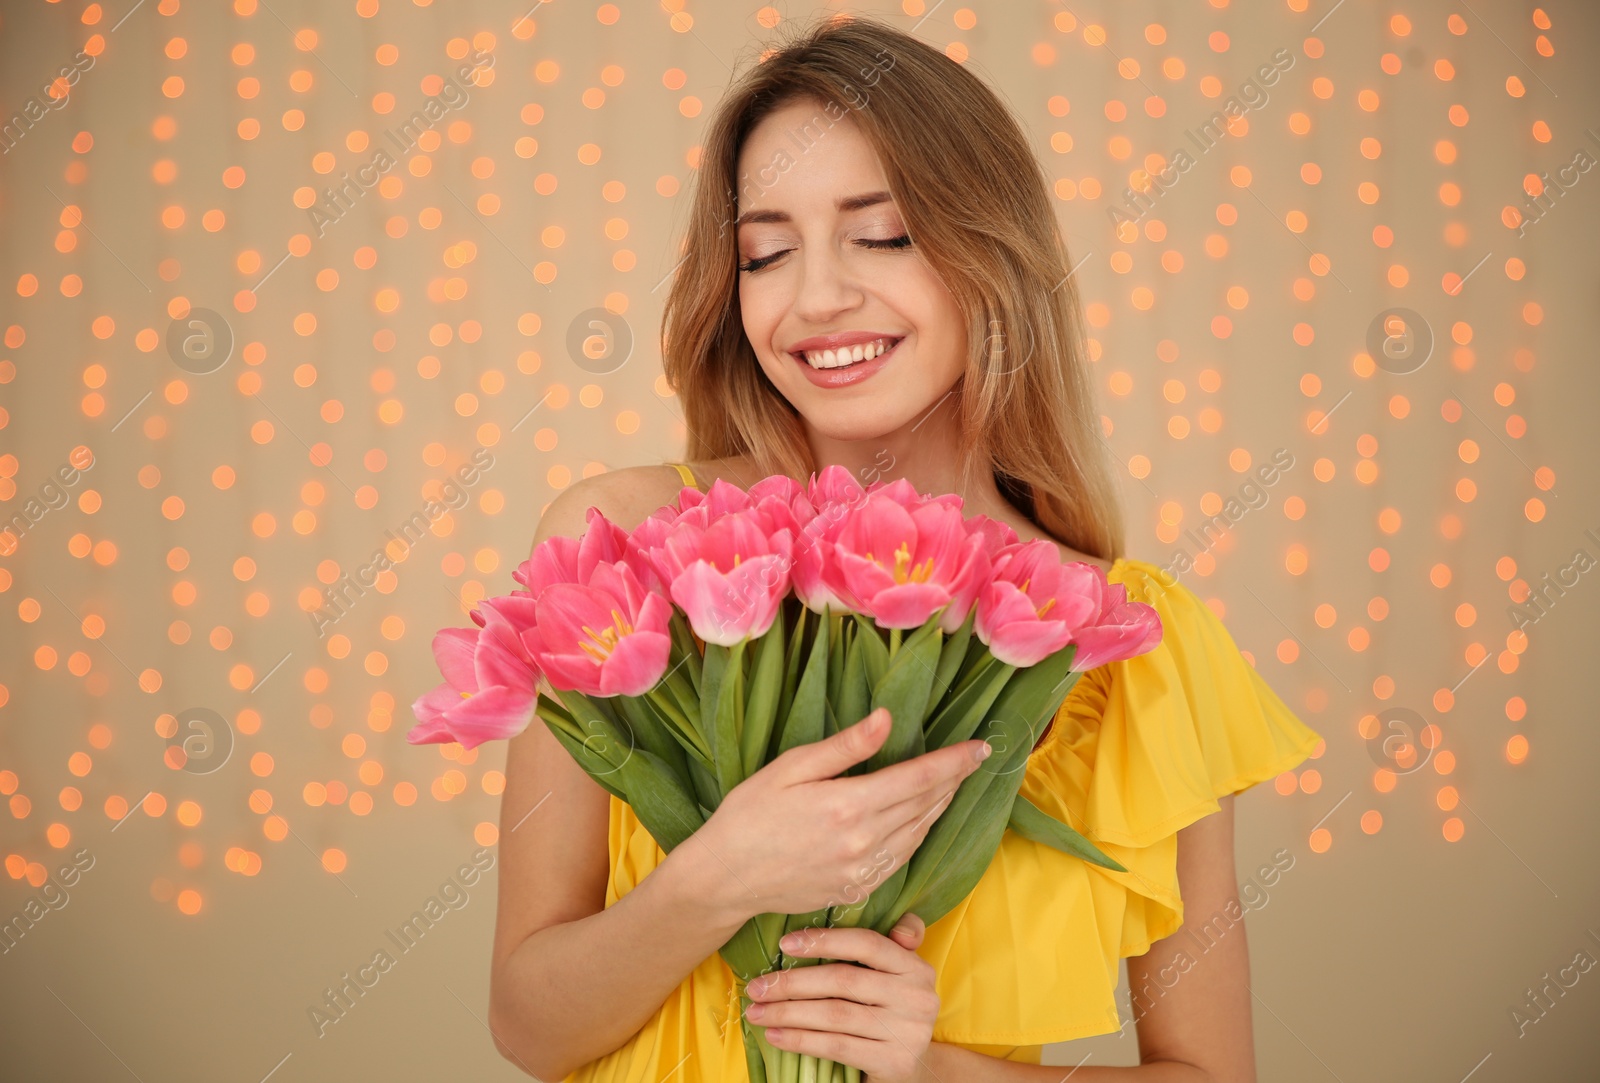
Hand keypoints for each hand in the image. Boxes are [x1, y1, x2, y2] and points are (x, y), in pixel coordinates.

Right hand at [697, 707, 990, 920]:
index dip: (954, 762)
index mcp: (848, 805)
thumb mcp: (790, 768)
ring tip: (952, 784)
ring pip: (919, 834)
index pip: (919, 778)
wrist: (725, 877)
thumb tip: (887, 719)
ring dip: (939, 807)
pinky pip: (901, 859)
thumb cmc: (749, 813)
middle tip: (972, 760)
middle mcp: (863, 842)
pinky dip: (918, 835)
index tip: (981, 747)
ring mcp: (862, 871)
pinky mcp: (857, 890)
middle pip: (925, 805)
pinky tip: (919, 820)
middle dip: (953, 780)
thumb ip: (845, 747)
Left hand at [744, 913, 939, 1082]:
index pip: (867, 943)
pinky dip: (800, 1040)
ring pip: (834, 1015)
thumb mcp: (896, 976)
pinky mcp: (893, 1063)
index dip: (825, 941)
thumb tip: (860, 917)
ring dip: (788, 1012)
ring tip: (757, 1012)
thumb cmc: (890, 1012)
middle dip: (793, 982)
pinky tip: (776, 1035)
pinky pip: (836, 1046)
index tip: (785, 944)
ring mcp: (907, 1032)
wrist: (912, 1068)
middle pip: (843, 980)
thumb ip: (886, 944)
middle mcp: (917, 996)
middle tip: (757, 987)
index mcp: (915, 966)